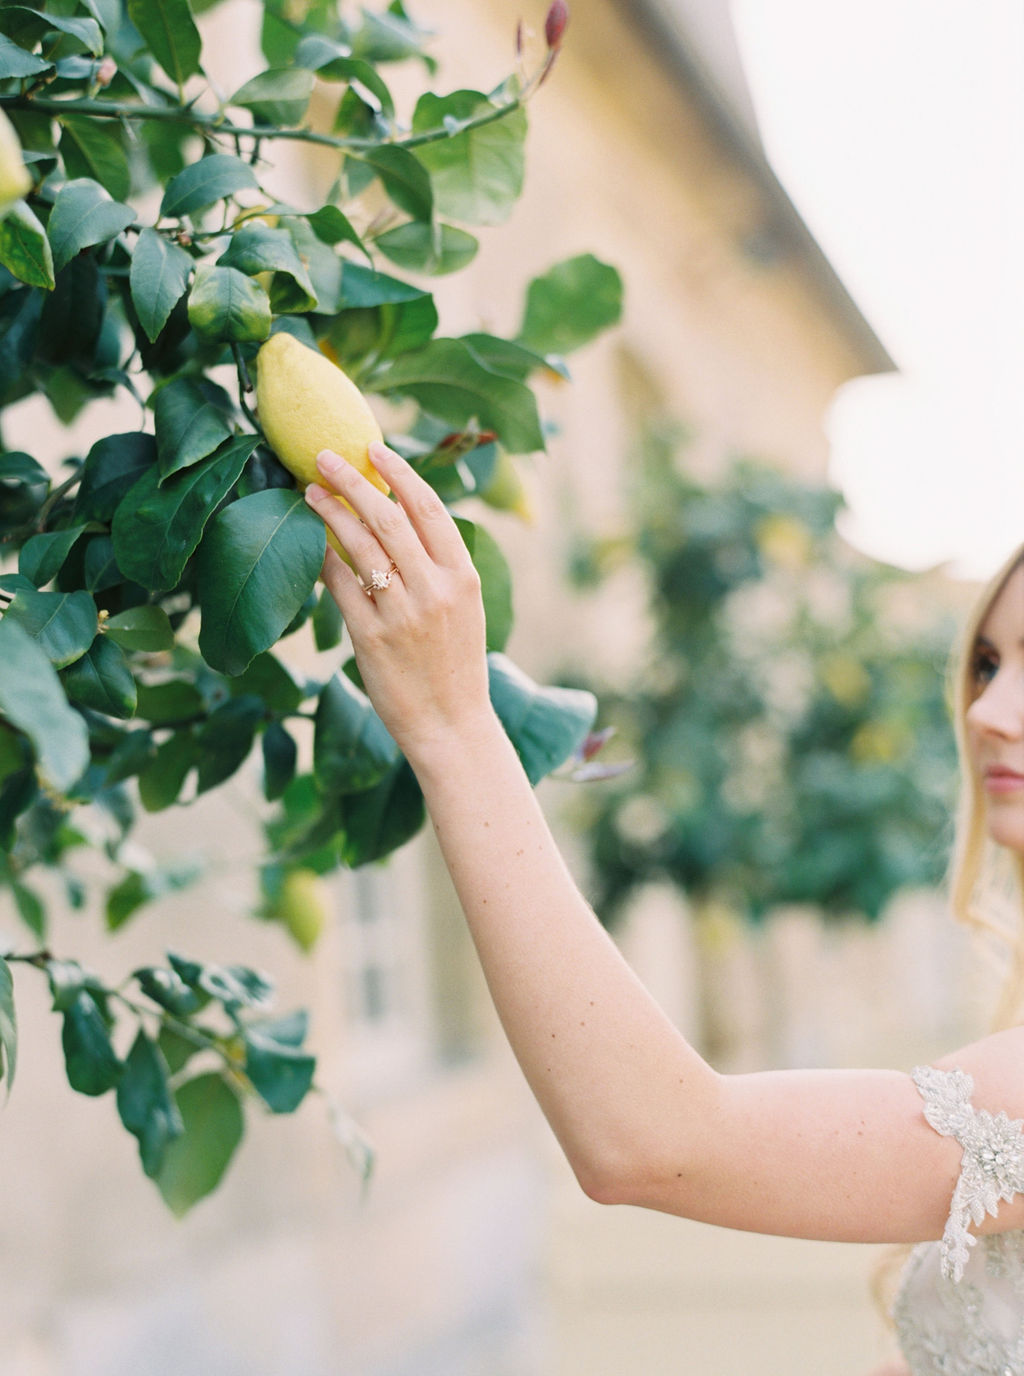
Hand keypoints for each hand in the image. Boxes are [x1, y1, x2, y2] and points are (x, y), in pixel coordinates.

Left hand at [304, 442, 495, 762]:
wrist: (452, 726)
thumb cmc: (455, 666)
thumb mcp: (465, 609)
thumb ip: (439, 566)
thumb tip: (398, 517)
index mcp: (463, 577)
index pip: (429, 508)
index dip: (399, 472)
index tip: (373, 448)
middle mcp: (435, 590)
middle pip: (388, 517)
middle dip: (352, 480)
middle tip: (323, 455)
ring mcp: (403, 615)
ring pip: (360, 547)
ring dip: (330, 512)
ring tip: (309, 492)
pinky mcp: (372, 639)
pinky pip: (341, 587)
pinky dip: (325, 559)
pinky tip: (311, 542)